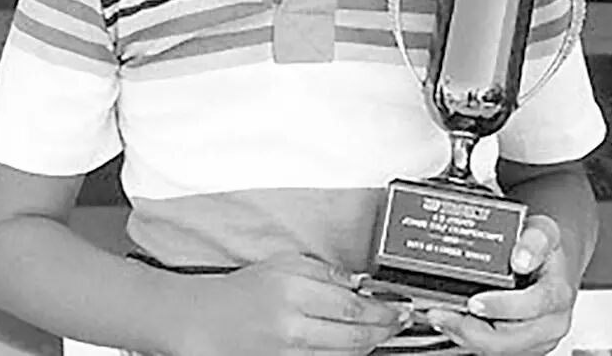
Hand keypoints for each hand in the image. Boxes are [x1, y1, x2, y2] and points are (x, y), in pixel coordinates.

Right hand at [169, 252, 409, 355]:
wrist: (209, 322)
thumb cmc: (245, 290)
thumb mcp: (284, 264)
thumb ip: (325, 271)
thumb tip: (360, 282)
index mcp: (293, 292)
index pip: (351, 305)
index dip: (382, 309)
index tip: (400, 306)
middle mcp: (293, 327)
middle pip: (355, 335)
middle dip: (385, 329)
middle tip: (402, 320)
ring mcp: (291, 353)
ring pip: (345, 354)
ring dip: (371, 343)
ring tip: (385, 330)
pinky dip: (348, 353)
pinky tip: (358, 342)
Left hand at [426, 215, 575, 355]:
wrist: (553, 262)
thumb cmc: (544, 247)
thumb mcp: (543, 230)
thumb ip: (534, 240)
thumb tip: (522, 258)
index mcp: (557, 293)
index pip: (532, 305)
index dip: (501, 306)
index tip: (474, 302)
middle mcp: (551, 321)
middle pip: (510, 337)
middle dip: (471, 328)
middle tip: (442, 313)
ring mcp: (539, 338)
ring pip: (500, 348)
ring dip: (466, 336)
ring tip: (440, 317)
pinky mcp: (526, 346)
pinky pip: (497, 349)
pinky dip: (472, 339)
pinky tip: (453, 323)